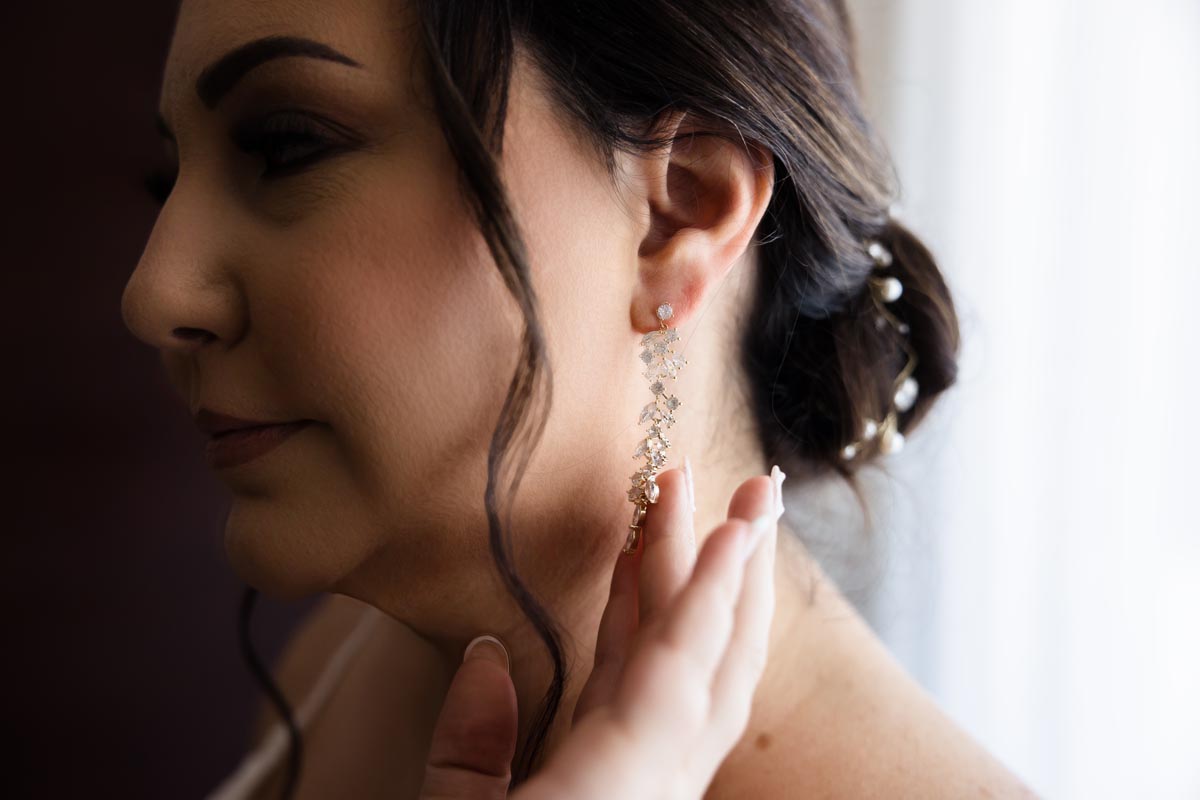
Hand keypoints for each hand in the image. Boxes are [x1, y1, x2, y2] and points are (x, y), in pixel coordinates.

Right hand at [417, 465, 783, 798]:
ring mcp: (653, 791)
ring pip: (701, 678)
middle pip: (714, 658)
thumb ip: (469, 757)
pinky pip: (663, 706)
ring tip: (712, 516)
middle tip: (748, 486)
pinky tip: (651, 602)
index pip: (681, 666)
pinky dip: (665, 644)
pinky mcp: (636, 794)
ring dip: (710, 594)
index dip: (710, 584)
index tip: (733, 515)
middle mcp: (654, 786)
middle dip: (735, 567)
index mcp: (620, 791)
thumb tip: (486, 658)